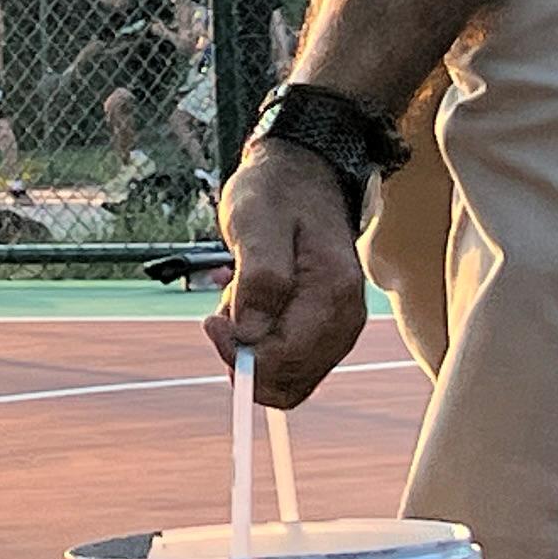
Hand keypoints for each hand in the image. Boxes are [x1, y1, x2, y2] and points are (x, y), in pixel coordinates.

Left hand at [209, 139, 370, 407]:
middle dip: (245, 356)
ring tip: (244, 298)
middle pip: (288, 382)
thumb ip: (258, 277)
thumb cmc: (276, 194)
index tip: (211, 320)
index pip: (284, 359)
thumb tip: (249, 334)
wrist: (302, 176)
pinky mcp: (328, 330)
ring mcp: (340, 327)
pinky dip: (263, 350)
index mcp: (333, 292)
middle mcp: (346, 317)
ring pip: (288, 381)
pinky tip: (254, 310)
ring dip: (253, 351)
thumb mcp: (255, 221)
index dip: (238, 354)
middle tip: (227, 306)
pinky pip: (291, 367)